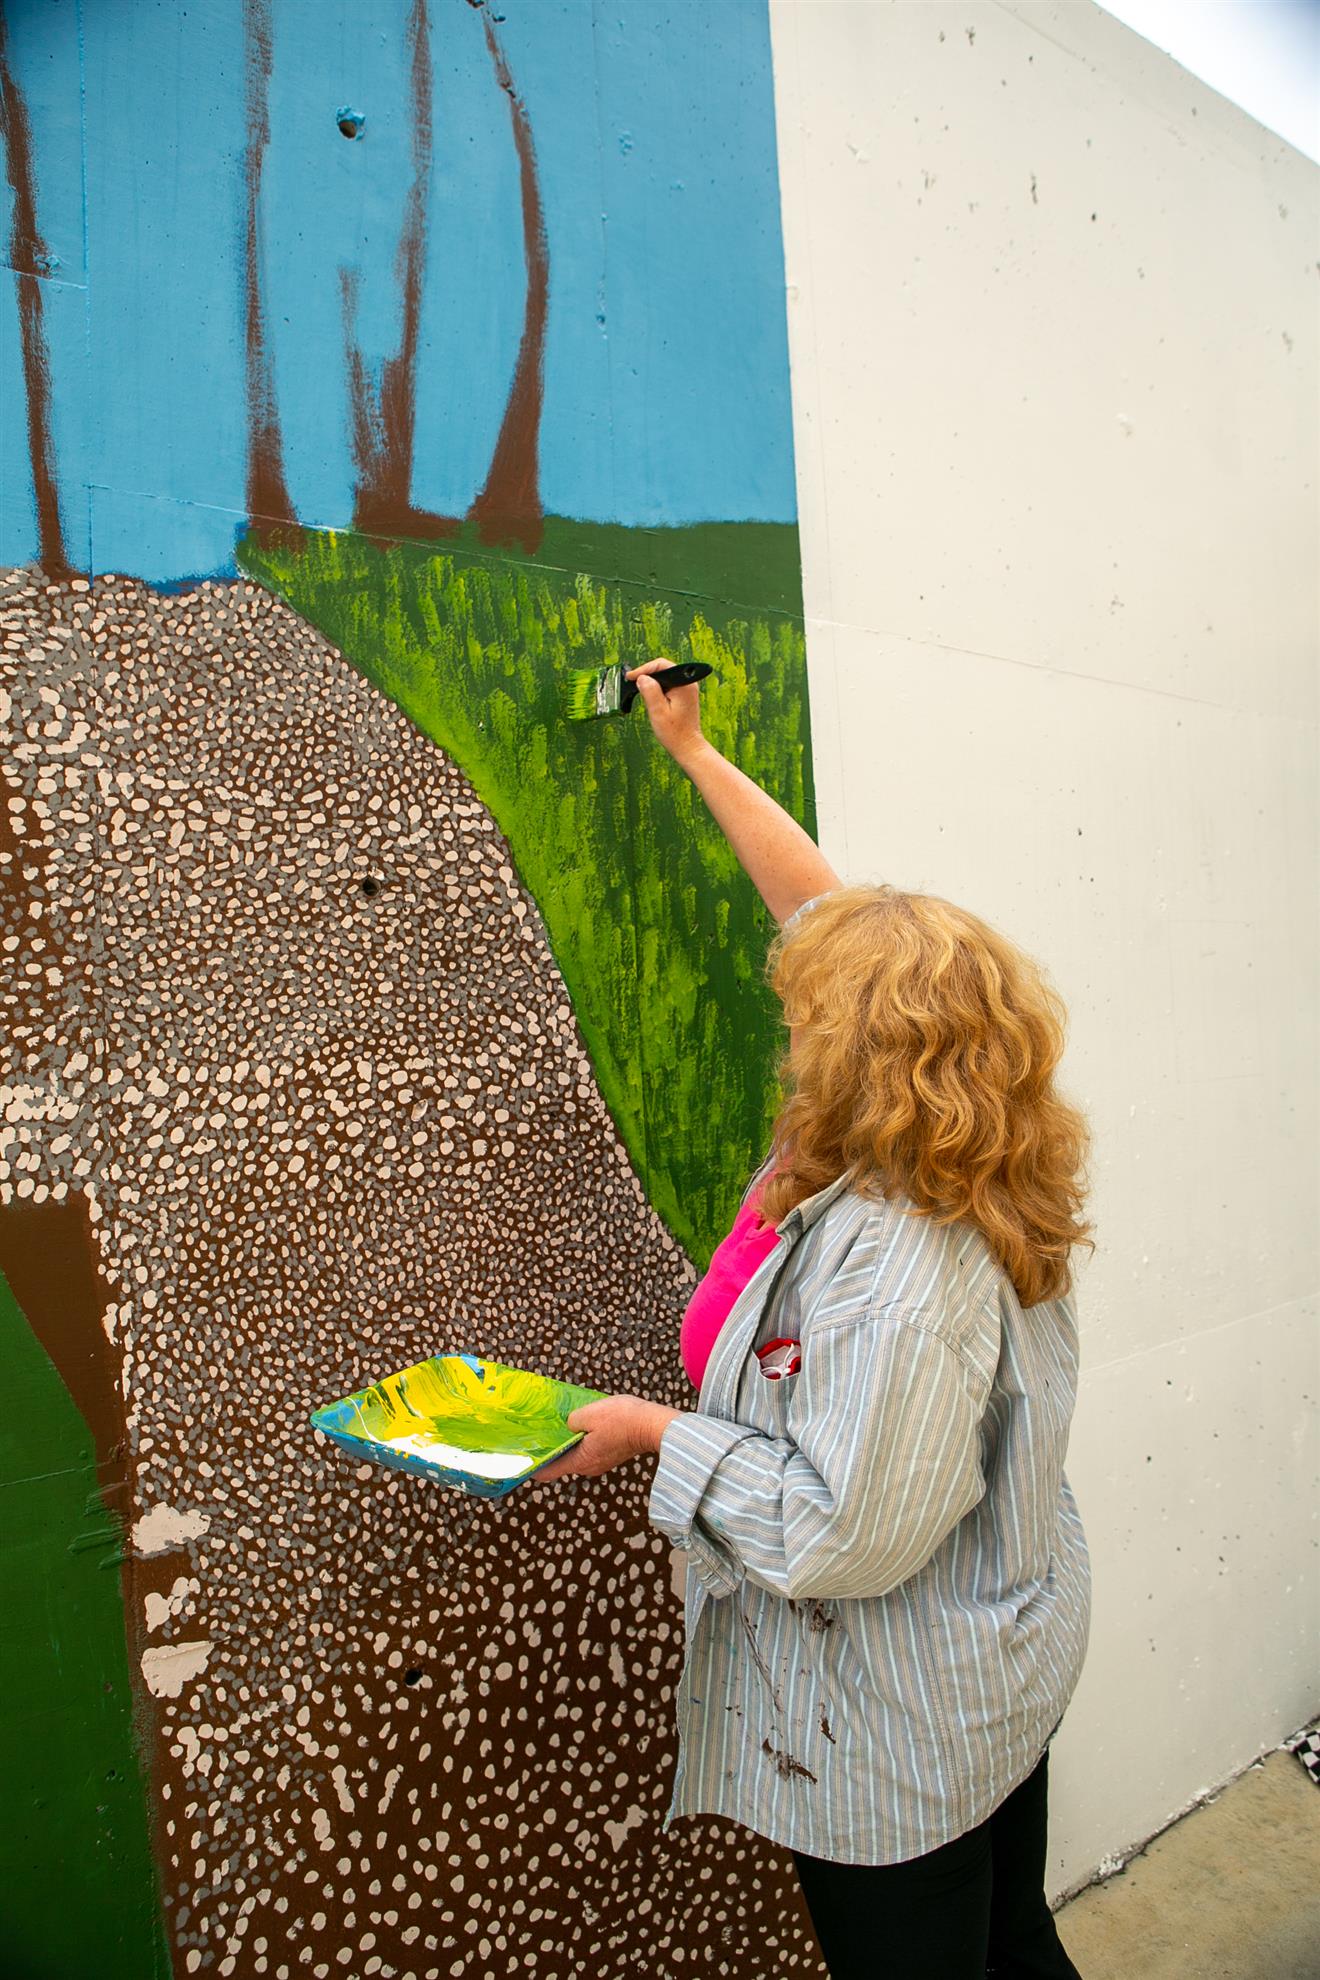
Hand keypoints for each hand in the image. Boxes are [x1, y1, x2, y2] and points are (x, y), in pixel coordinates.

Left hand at [530, 1393, 681, 1483]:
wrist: (653, 1425)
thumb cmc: (622, 1420)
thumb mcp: (588, 1414)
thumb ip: (571, 1421)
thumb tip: (568, 1425)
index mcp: (580, 1461)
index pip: (548, 1472)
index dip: (532, 1466)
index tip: (520, 1458)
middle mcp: (589, 1467)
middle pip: (562, 1461)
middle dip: (552, 1448)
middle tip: (541, 1432)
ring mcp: (601, 1462)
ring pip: (577, 1454)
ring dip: (569, 1442)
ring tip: (563, 1424)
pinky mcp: (611, 1455)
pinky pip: (590, 1449)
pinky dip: (583, 1440)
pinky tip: (585, 1425)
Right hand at [625, 657, 707, 768]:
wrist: (687, 746)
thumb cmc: (675, 733)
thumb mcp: (658, 711)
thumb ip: (650, 691)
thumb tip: (642, 678)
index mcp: (684, 684)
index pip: (661, 665)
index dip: (644, 669)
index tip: (631, 676)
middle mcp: (688, 683)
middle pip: (663, 668)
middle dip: (647, 674)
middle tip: (632, 682)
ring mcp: (687, 688)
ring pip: (665, 676)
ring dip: (651, 681)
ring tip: (638, 688)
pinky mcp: (684, 694)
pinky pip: (668, 684)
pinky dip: (657, 687)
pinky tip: (649, 695)